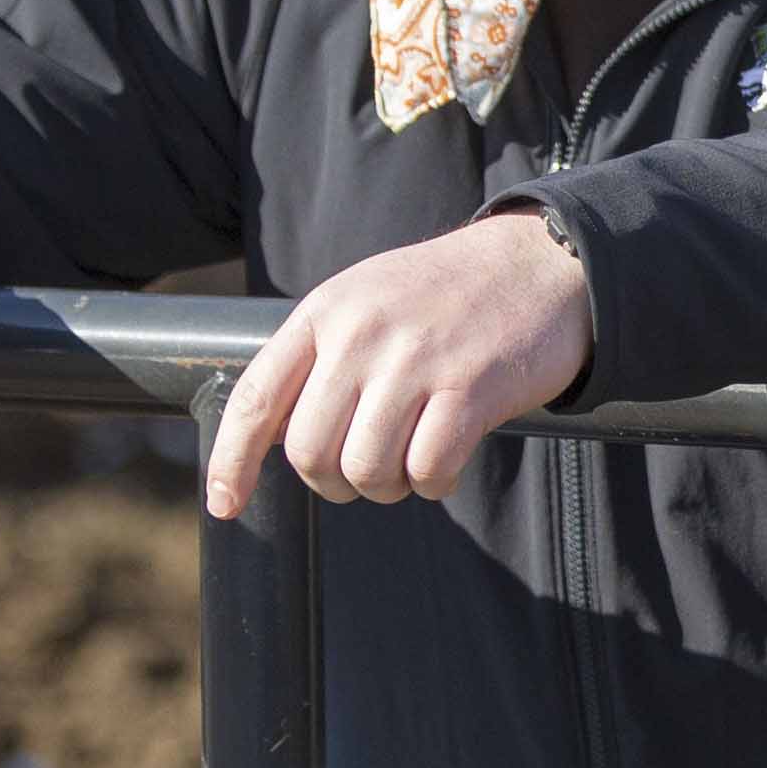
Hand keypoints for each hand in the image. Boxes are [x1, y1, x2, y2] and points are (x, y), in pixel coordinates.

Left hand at [209, 211, 594, 514]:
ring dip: (388, 486)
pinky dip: (434, 484)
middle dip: (334, 482)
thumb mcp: (366, 301)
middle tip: (366, 469)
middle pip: (309, 452)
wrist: (542, 263)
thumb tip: (273, 436)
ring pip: (365, 470)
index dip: (231, 461)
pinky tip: (450, 461)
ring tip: (412, 460)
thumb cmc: (449, 295)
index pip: (256, 398)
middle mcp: (361, 334)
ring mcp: (415, 360)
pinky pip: (426, 472)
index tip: (225, 504)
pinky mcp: (469, 388)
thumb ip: (320, 358)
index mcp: (325, 312)